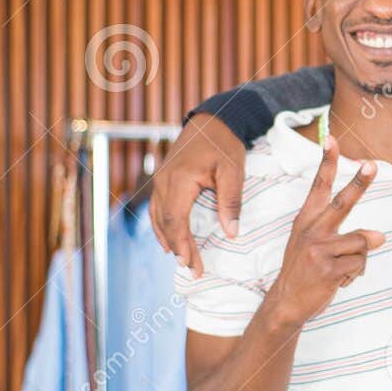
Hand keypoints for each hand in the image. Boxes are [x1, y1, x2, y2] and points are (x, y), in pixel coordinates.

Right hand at [150, 114, 247, 277]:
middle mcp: (164, 182)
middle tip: (192, 270)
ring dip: (169, 240)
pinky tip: (170, 239)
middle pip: (166, 224)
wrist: (212, 120)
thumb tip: (232, 233)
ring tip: (182, 260)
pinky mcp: (163, 179)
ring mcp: (160, 180)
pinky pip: (157, 208)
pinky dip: (163, 227)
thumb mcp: (234, 171)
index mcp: (181, 181)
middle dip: (178, 249)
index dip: (184, 246)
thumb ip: (231, 202)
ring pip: (158, 218)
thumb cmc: (225, 144)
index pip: (177, 222)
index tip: (193, 265)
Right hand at [264, 138, 385, 326]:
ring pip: (362, 241)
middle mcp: (312, 230)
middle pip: (342, 203)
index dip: (327, 162)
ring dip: (360, 258)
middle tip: (371, 166)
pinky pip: (360, 264)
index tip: (332, 139)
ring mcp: (319, 249)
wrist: (286, 302)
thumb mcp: (312, 243)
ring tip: (344, 267)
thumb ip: (346, 235)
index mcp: (307, 219)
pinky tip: (340, 280)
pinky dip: (356, 274)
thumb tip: (380, 237)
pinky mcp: (328, 268)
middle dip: (359, 183)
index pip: (318, 186)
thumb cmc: (304, 269)